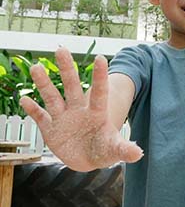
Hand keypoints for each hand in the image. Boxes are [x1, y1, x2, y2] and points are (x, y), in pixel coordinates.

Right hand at [20, 47, 142, 170]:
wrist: (88, 157)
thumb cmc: (104, 149)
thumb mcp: (114, 149)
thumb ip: (124, 148)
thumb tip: (139, 153)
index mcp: (96, 113)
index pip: (100, 92)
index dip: (100, 76)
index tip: (101, 57)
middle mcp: (79, 110)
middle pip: (72, 86)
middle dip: (67, 69)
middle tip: (61, 49)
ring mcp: (64, 117)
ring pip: (53, 97)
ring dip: (44, 83)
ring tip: (36, 67)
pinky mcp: (51, 128)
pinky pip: (40, 116)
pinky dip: (32, 109)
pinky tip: (24, 99)